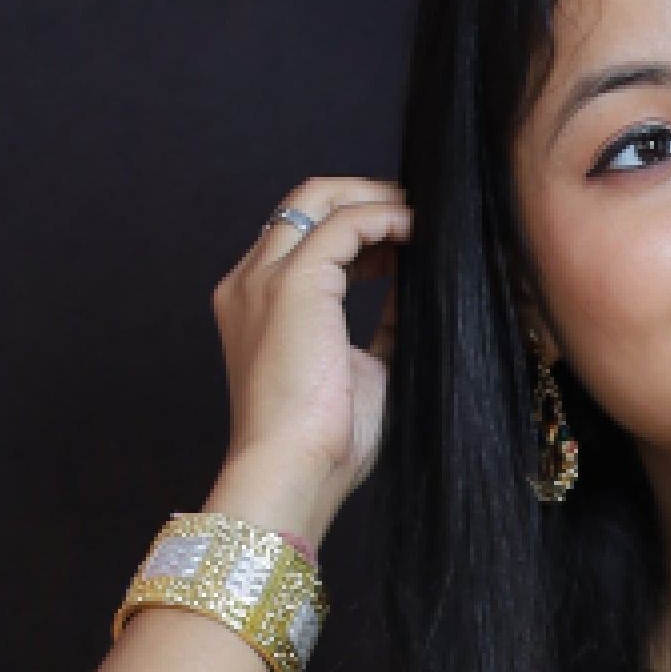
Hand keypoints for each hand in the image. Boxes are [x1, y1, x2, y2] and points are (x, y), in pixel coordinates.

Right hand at [210, 178, 408, 542]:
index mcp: (255, 308)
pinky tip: (413, 230)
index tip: (399, 241)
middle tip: (412, 210)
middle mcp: (250, 284)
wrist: (293, 474)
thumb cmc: (323, 448)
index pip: (301, 240)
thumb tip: (415, 293)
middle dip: (363, 197)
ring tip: (420, 216)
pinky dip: (382, 218)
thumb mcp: (363, 373)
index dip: (354, 231)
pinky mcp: (292, 283)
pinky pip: (343, 224)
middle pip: (305, 204)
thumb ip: (382, 328)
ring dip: (375, 199)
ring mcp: (265, 279)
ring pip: (319, 198)